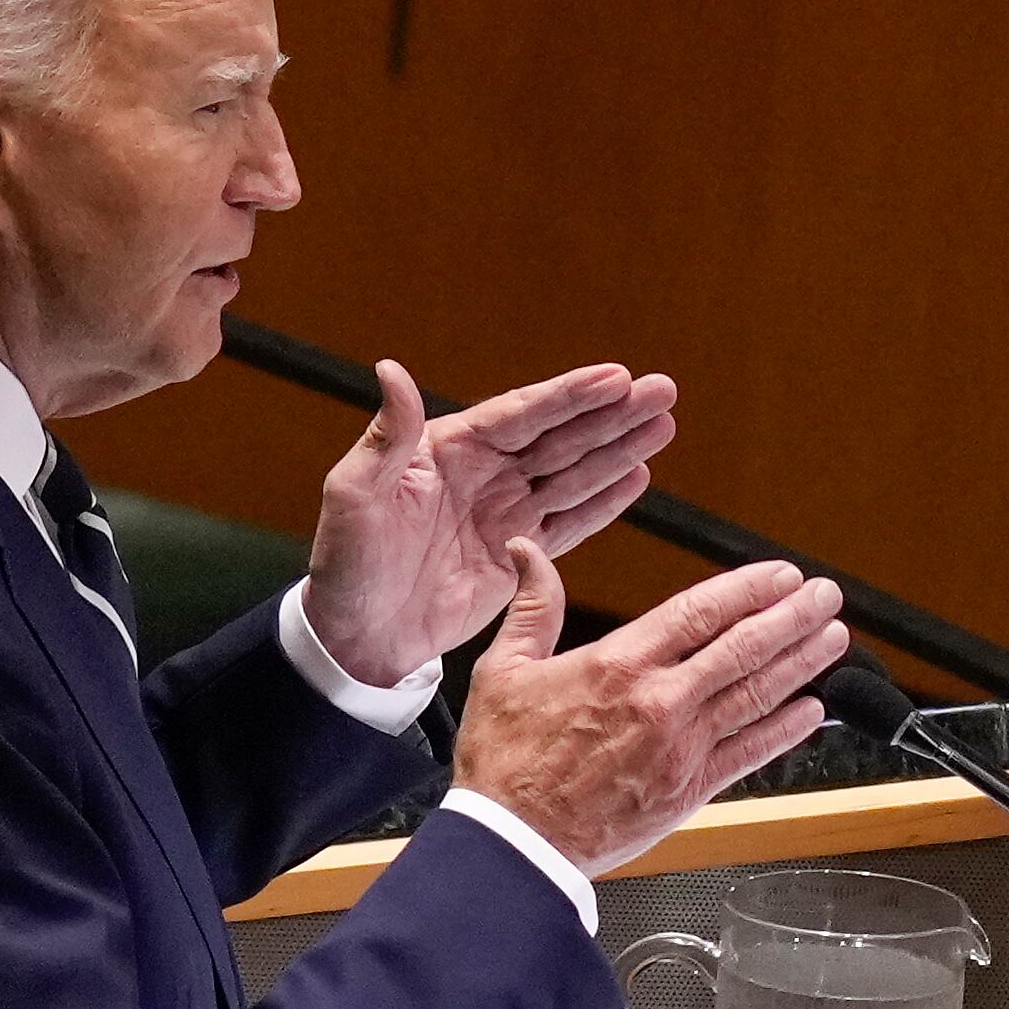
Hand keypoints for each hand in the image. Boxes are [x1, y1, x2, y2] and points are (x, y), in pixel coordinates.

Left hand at [303, 358, 679, 688]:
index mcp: (450, 450)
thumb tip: (392, 370)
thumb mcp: (355, 494)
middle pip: (562, 437)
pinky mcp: (520, 554)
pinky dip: (605, 501)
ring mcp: (507, 514)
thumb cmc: (345, 563)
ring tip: (664, 424)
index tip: (617, 377)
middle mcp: (486, 474)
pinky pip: (572, 522)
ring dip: (620, 449)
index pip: (523, 415)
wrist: (355, 638)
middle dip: (613, 414)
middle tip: (662, 390)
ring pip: (575, 474)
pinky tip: (638, 477)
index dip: (571, 396)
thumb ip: (387, 435)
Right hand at [451, 549, 849, 873]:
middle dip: (792, 618)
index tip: (781, 575)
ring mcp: (681, 746)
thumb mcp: (503, 670)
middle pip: (743, 648)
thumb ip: (532, 606)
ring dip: (801, 664)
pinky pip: (750, 753)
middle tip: (824, 596)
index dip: (749, 589)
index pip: (701, 611)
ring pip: (757, 695)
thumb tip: (528, 553)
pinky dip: (785, 730)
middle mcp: (660, 701)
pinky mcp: (689, 789)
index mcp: (618, 664)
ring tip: (833, 638)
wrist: (513, 846)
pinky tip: (812, 711)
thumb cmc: (505, 764)